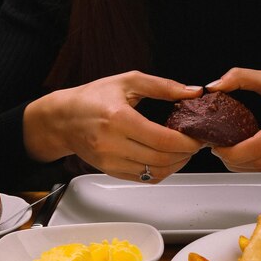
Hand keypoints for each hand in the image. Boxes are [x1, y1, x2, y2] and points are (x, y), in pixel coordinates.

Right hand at [24, 71, 204, 181]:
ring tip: (185, 151)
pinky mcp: (110, 171)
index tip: (198, 136)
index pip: (162, 139)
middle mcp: (112, 144)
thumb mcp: (128, 81)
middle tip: (196, 143)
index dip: (186, 142)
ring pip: (154, 172)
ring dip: (176, 165)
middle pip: (161, 159)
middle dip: (186, 154)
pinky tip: (168, 158)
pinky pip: (143, 178)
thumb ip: (163, 86)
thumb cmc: (93, 97)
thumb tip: (192, 92)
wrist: (62, 118)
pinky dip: (161, 171)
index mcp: (118, 119)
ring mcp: (110, 161)